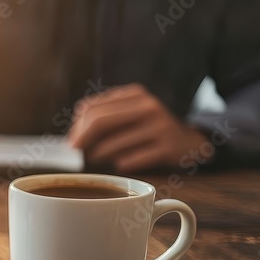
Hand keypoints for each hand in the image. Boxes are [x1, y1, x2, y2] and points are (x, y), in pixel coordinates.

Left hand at [68, 83, 211, 172]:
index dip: (76, 127)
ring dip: (97, 156)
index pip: (92, 108)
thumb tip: (74, 128)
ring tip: (97, 159)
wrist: (187, 142)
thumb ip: (104, 114)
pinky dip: (119, 165)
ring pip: (111, 145)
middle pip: (99, 121)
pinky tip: (121, 164)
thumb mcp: (130, 113)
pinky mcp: (166, 148)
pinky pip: (129, 161)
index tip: (72, 141)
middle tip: (74, 153)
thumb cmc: (148, 130)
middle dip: (81, 140)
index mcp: (135, 94)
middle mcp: (148, 106)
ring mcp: (159, 126)